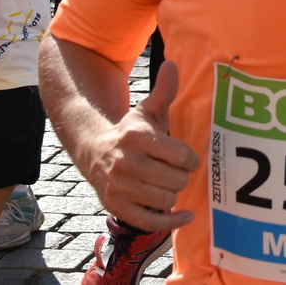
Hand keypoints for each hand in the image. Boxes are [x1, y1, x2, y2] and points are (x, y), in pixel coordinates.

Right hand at [84, 62, 199, 231]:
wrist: (95, 152)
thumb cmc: (130, 132)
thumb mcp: (146, 110)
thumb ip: (164, 90)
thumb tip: (172, 63)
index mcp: (137, 138)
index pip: (181, 156)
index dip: (190, 159)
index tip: (187, 158)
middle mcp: (126, 164)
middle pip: (176, 180)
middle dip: (181, 176)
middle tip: (174, 171)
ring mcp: (120, 188)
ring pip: (166, 199)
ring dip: (172, 193)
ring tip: (166, 184)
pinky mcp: (117, 207)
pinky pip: (151, 222)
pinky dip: (172, 222)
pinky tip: (185, 217)